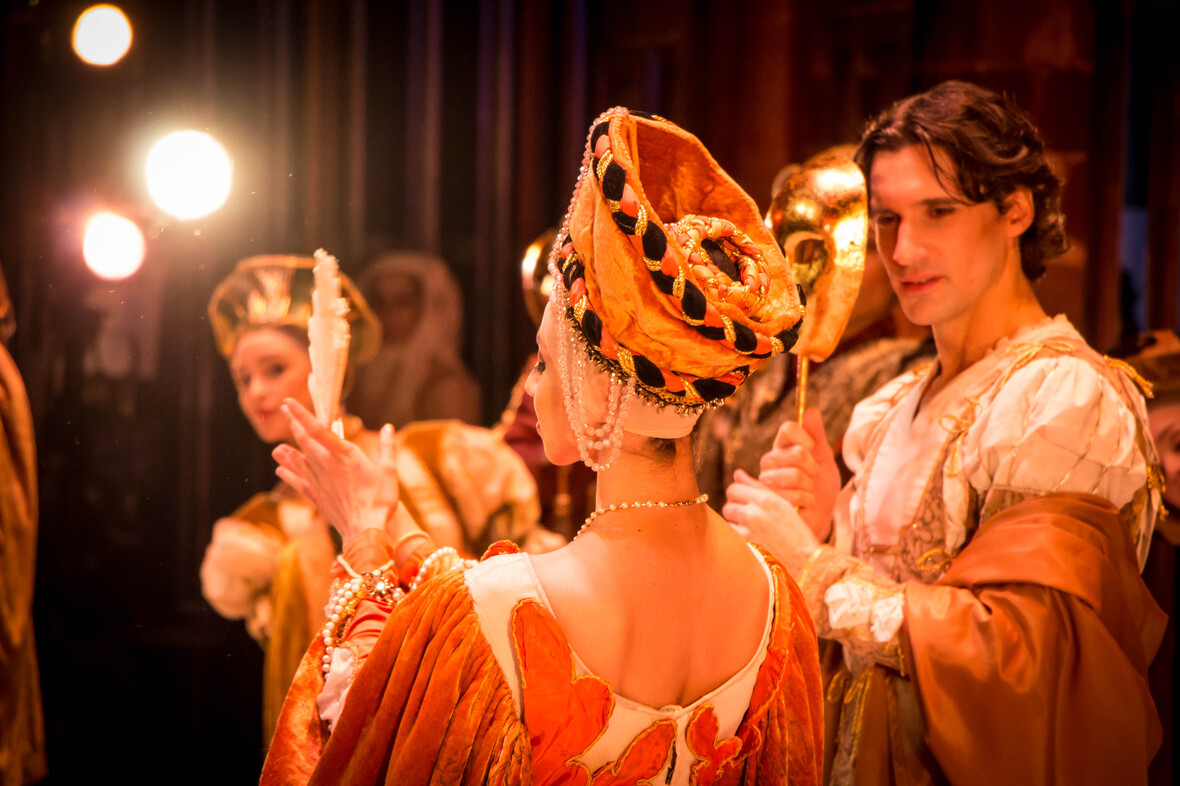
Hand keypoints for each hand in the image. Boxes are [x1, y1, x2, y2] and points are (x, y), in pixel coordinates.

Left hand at [272, 398, 399, 547]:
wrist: (365, 531)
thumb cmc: (380, 501)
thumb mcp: (389, 471)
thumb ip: (387, 448)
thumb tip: (389, 427)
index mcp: (345, 456)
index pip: (318, 430)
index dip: (301, 415)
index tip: (288, 402)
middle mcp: (327, 466)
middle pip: (305, 441)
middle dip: (294, 424)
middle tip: (283, 410)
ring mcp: (320, 482)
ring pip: (299, 461)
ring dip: (288, 450)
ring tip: (277, 444)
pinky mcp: (318, 497)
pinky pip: (299, 483)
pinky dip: (289, 474)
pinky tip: (279, 470)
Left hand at [723, 469, 819, 576]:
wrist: (803, 558)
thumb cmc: (795, 530)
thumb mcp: (781, 504)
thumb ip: (757, 488)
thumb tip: (737, 473)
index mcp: (765, 499)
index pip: (734, 487)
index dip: (738, 493)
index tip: (744, 499)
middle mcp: (754, 512)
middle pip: (728, 502)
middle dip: (735, 506)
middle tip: (747, 514)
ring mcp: (748, 529)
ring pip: (727, 517)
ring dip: (734, 520)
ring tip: (750, 526)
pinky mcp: (745, 544)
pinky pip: (731, 533)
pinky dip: (736, 534)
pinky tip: (749, 536)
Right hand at [757, 407, 838, 540]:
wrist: (819, 513)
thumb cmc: (820, 484)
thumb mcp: (823, 456)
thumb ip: (816, 434)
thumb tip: (811, 410)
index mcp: (783, 445)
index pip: (788, 428)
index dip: (804, 437)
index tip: (813, 448)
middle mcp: (771, 460)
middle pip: (797, 453)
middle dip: (813, 467)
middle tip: (813, 476)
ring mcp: (766, 480)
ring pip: (794, 475)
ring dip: (809, 486)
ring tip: (808, 492)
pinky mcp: (767, 500)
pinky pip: (790, 495)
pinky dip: (805, 500)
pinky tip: (803, 503)